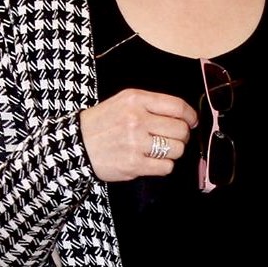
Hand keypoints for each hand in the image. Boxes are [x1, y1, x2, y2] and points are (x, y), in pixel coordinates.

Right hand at [80, 88, 198, 182]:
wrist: (76, 145)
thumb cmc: (101, 124)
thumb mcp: (122, 102)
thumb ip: (151, 105)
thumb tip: (184, 117)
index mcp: (136, 99)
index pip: (177, 106)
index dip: (190, 116)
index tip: (191, 122)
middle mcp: (137, 119)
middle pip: (180, 130)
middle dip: (181, 136)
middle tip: (172, 139)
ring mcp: (136, 142)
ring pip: (176, 149)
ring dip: (172, 152)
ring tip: (158, 150)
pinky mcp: (134, 164)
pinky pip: (166, 167)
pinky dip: (163, 166)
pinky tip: (151, 161)